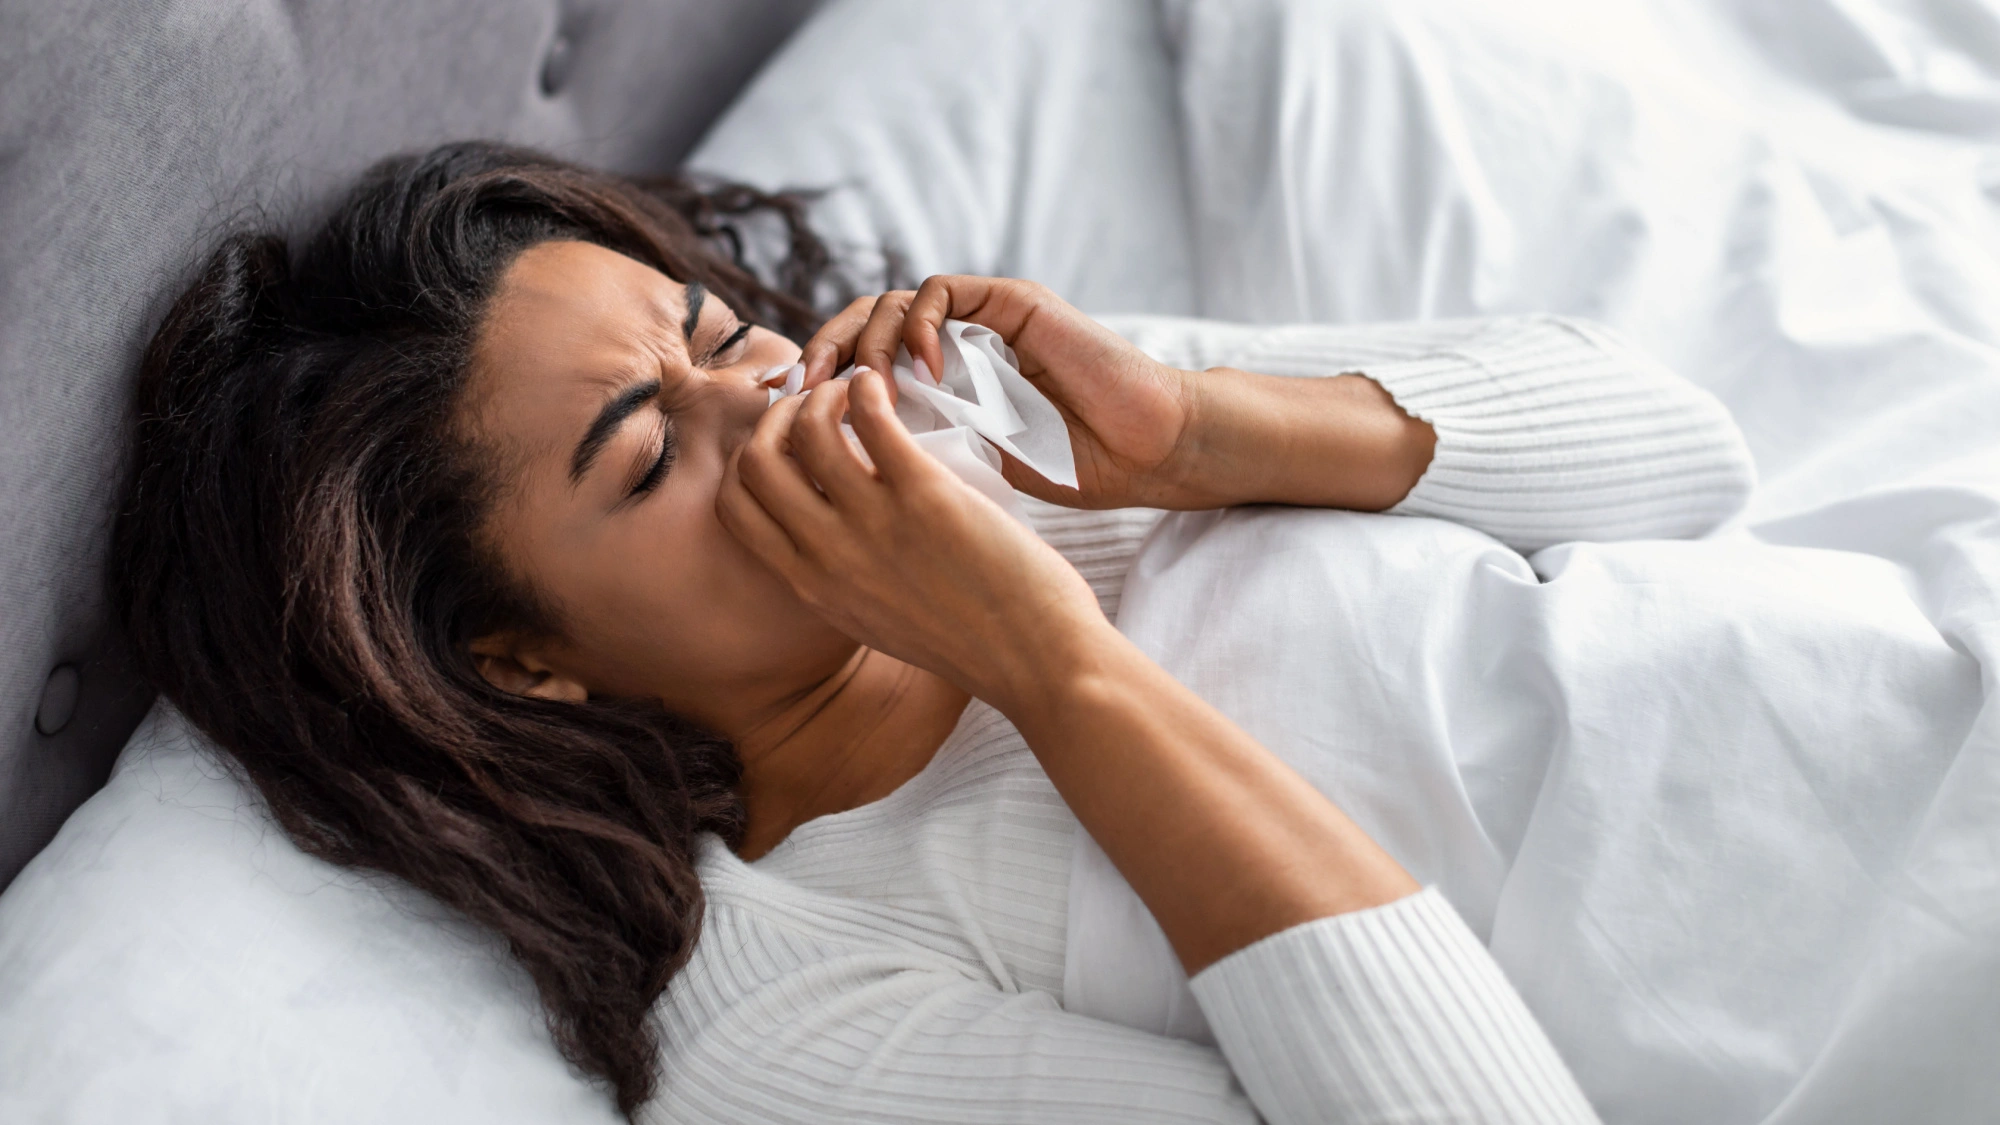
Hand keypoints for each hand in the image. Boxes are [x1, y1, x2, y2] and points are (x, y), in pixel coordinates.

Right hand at [715, 367, 1109, 710]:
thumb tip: (831, 524)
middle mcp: (829, 557)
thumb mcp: (878, 620)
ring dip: (826, 393)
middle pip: (756, 462)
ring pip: (807, 430)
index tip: (790, 438)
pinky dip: (868, 389)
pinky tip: (884, 386)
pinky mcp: (925, 497)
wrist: (1038, 662)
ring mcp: (874, 526)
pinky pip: (872, 419)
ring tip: (859, 388)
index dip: (753, 457)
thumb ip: (842, 578)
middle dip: (780, 416)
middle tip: (820, 402)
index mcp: (813, 587)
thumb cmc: (973, 640)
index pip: (736, 507)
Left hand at [797, 280, 1202, 508]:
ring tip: (860, 389)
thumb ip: (904, 463)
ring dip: (863, 341)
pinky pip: (939, 292)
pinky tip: (920, 372)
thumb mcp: (961, 479)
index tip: (784, 432)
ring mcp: (976, 319)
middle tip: (799, 398)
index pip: (848, 371)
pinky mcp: (1008, 300)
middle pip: (854, 326)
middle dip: (820, 358)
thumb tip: (826, 478)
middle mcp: (947, 345)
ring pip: (886, 303)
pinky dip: (917, 324)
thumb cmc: (1065, 471)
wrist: (1140, 453)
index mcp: (931, 386)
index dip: (811, 393)